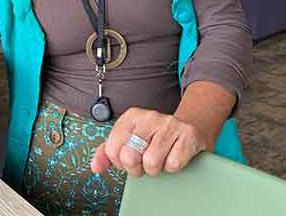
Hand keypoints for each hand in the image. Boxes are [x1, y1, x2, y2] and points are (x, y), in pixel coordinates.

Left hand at [90, 107, 205, 177]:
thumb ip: (108, 152)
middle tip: (144, 163)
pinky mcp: (188, 135)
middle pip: (130, 156)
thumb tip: (95, 166)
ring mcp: (169, 124)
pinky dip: (173, 167)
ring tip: (160, 159)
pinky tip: (174, 156)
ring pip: (151, 162)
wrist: (190, 127)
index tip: (130, 159)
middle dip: (137, 168)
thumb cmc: (156, 136)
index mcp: (130, 117)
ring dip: (156, 169)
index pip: (113, 150)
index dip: (120, 163)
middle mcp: (149, 117)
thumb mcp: (130, 139)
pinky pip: (173, 164)